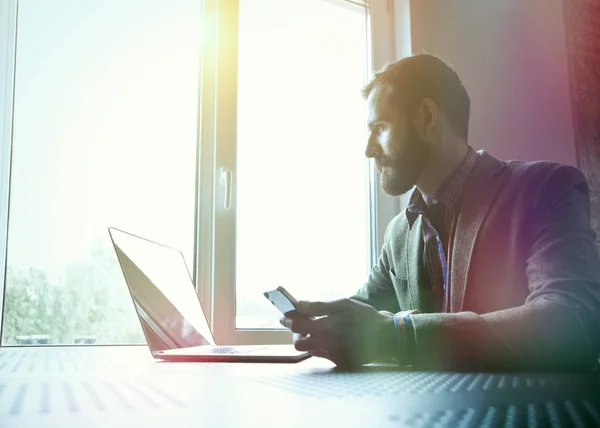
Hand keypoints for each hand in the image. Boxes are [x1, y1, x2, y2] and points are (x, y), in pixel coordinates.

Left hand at [280, 298, 395, 367]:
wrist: (387, 337)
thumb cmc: (365, 317)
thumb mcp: (344, 304)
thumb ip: (319, 306)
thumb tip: (299, 304)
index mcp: (326, 327)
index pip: (297, 326)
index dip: (288, 320)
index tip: (285, 316)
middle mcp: (326, 344)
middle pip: (299, 343)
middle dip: (297, 334)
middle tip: (304, 326)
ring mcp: (332, 355)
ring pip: (310, 350)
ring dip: (309, 341)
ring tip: (319, 331)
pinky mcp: (339, 363)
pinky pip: (322, 356)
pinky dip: (321, 347)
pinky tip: (331, 339)